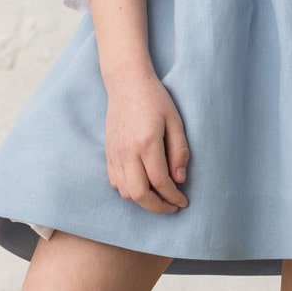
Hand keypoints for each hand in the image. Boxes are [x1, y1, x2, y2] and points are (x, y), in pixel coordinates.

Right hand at [104, 70, 189, 214]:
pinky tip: (143, 185)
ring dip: (143, 200)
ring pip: (125, 191)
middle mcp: (128, 151)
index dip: (173, 197)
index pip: (160, 181)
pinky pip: (115, 181)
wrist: (126, 83)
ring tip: (159, 197)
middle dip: (157, 207)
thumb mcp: (175, 121)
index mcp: (147, 142)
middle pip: (139, 194)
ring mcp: (115, 153)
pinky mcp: (108, 153)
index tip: (183, 202)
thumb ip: (179, 152)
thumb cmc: (155, 99)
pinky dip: (129, 190)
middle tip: (171, 206)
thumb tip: (180, 179)